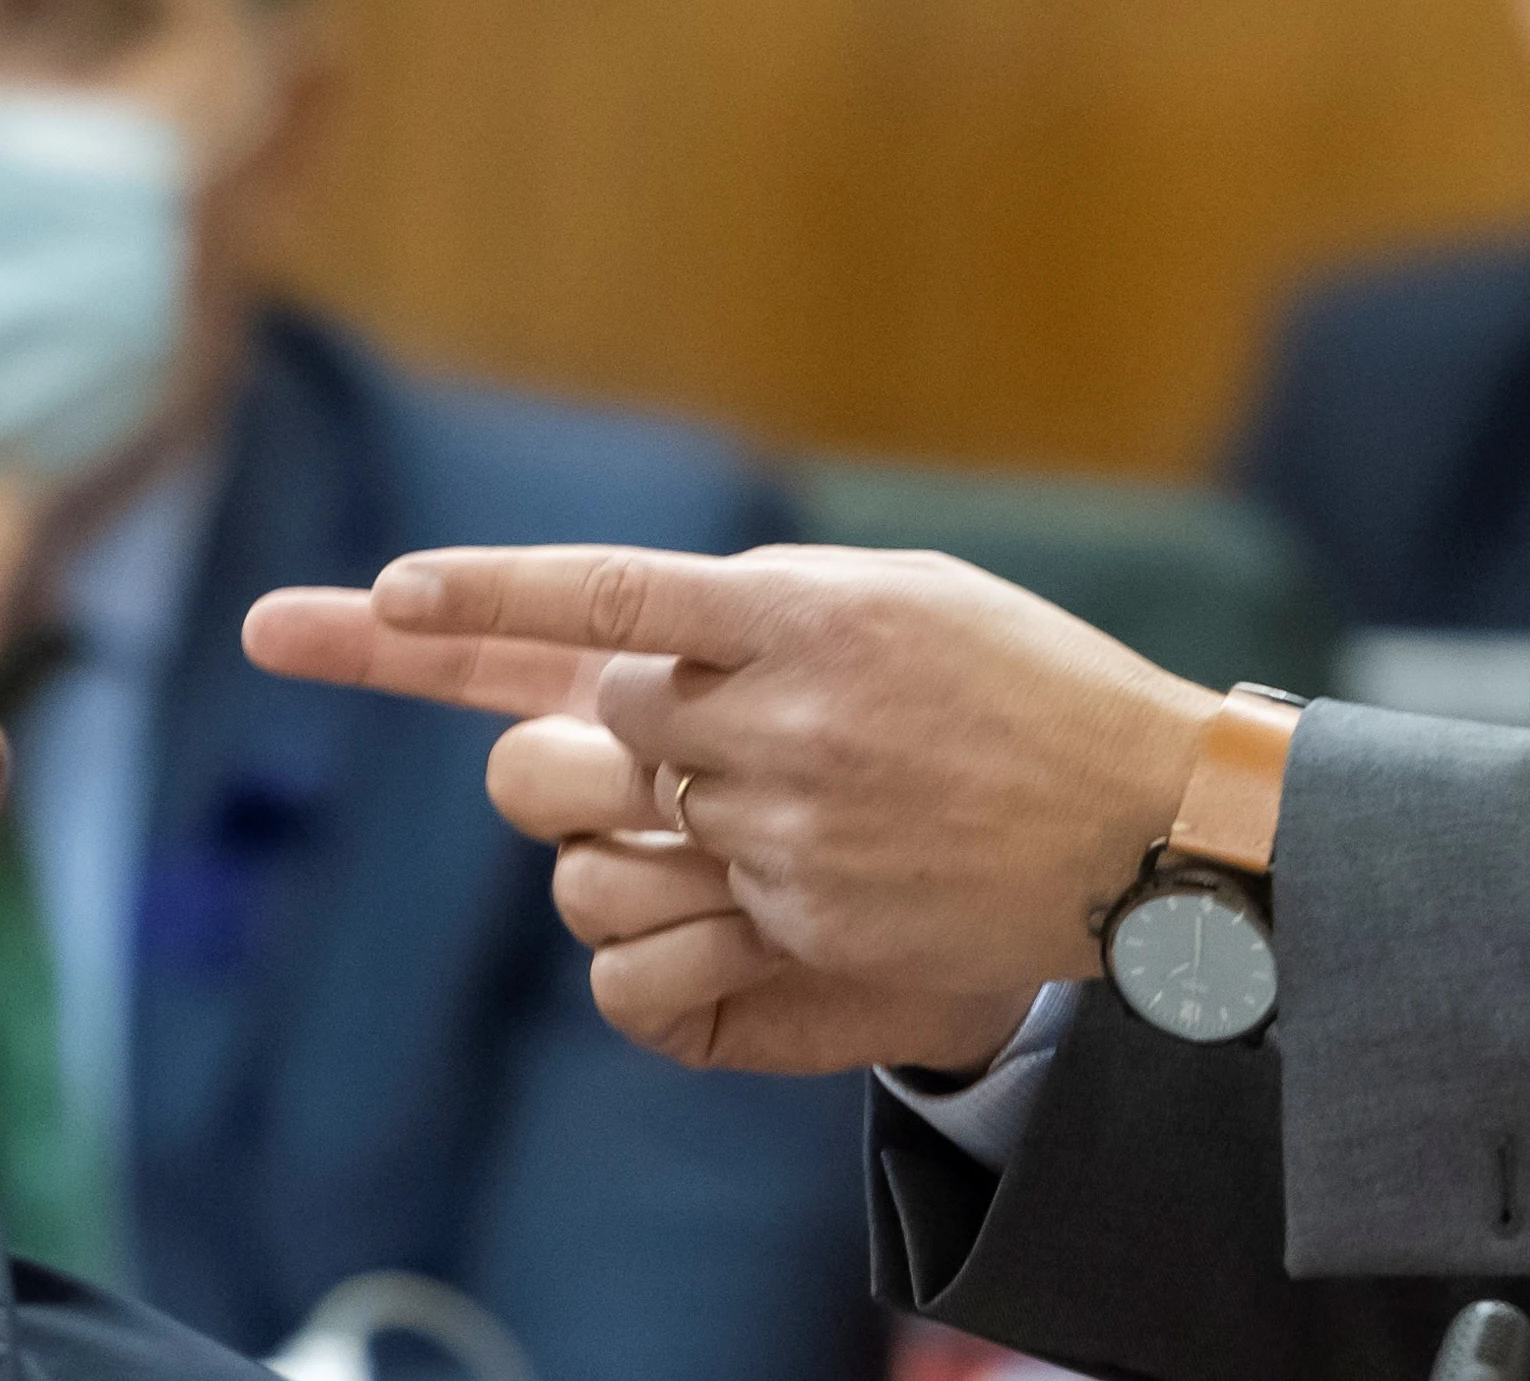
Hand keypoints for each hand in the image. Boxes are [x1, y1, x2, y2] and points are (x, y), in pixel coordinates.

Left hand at [247, 544, 1221, 1005]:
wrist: (1145, 822)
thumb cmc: (1026, 692)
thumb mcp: (907, 597)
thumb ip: (768, 606)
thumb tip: (630, 636)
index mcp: (807, 609)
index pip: (606, 591)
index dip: (481, 593)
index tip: (384, 593)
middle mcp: (784, 712)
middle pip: (604, 721)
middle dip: (627, 734)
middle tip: (715, 741)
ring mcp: (786, 827)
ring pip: (623, 830)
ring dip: (667, 825)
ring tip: (791, 815)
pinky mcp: (799, 924)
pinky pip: (661, 937)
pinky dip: (691, 921)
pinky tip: (798, 889)